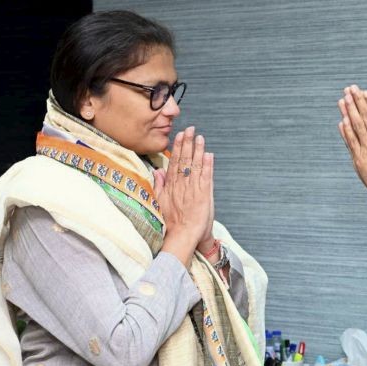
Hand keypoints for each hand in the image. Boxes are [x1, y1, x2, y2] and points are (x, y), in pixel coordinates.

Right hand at [153, 126, 213, 265]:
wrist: (182, 236)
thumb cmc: (173, 223)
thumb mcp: (161, 202)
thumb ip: (159, 185)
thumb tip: (157, 171)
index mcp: (172, 186)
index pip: (175, 162)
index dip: (178, 148)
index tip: (180, 135)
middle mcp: (181, 185)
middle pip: (184, 160)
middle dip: (187, 143)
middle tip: (190, 129)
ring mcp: (192, 189)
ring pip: (195, 166)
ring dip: (198, 150)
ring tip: (200, 137)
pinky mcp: (203, 195)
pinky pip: (205, 177)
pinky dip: (207, 165)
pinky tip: (209, 154)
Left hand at [337, 85, 366, 203]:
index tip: (364, 92)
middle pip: (365, 118)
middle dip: (356, 102)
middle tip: (350, 89)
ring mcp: (366, 150)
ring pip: (355, 127)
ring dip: (348, 112)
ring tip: (343, 100)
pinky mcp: (358, 159)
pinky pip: (350, 142)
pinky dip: (345, 131)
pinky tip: (342, 121)